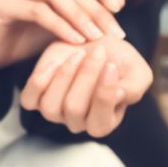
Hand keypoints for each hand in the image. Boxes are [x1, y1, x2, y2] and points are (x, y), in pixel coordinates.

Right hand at [0, 0, 126, 73]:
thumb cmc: (27, 37)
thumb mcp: (64, 22)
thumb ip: (85, 10)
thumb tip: (118, 2)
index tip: (116, 8)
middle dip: (96, 9)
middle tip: (113, 32)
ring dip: (80, 17)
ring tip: (95, 37)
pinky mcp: (2, 4)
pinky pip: (39, 12)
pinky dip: (60, 26)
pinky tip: (74, 40)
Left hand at [20, 36, 152, 136]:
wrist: (94, 43)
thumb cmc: (118, 60)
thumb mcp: (138, 73)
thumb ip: (134, 89)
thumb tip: (116, 95)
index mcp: (103, 123)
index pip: (98, 123)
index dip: (104, 95)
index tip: (112, 65)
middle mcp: (76, 122)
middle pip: (74, 109)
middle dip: (87, 76)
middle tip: (98, 51)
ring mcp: (53, 112)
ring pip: (51, 106)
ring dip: (65, 75)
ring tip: (79, 53)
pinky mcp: (34, 99)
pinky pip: (29, 100)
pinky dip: (41, 79)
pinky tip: (56, 61)